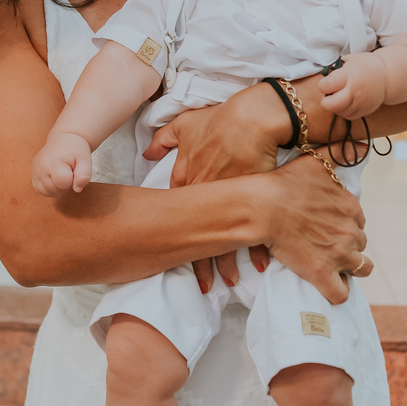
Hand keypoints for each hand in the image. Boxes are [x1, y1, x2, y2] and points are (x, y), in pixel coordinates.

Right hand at [31, 133, 92, 196]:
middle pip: (54, 190)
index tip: (73, 169)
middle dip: (64, 185)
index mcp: (54, 164)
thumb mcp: (85, 159)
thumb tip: (77, 189)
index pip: (64, 185)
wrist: (64, 138)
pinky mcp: (33, 172)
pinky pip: (39, 189)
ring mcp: (35, 170)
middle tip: (68, 171)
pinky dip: (48, 187)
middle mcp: (41, 168)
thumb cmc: (75, 148)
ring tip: (61, 175)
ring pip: (45, 192)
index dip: (72, 180)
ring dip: (56, 188)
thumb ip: (84, 175)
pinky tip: (54, 177)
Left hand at [143, 87, 286, 290]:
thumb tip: (147, 151)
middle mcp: (205, 195)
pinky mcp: (252, 201)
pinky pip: (253, 231)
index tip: (175, 253)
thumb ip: (165, 139)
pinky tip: (259, 265)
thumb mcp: (186, 124)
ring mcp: (229, 201)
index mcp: (188, 178)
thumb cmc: (219, 119)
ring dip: (226, 263)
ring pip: (225, 239)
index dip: (175, 236)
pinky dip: (257, 248)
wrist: (251, 119)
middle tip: (203, 285)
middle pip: (199, 236)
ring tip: (228, 282)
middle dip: (202, 263)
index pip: (177, 215)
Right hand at [256, 155, 370, 304]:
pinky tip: (328, 286)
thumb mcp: (316, 160)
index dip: (345, 224)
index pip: (359, 221)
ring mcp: (339, 255)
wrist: (262, 207)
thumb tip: (364, 143)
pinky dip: (337, 292)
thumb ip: (342, 151)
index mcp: (351, 207)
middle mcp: (351, 231)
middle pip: (359, 244)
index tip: (330, 226)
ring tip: (332, 266)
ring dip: (349, 269)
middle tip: (326, 245)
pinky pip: (340, 294)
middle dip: (347, 245)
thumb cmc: (285, 182)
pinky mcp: (322, 274)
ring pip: (360, 268)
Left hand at [321, 53, 389, 120]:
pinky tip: (347, 101)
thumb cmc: (364, 65)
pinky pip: (347, 116)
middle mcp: (355, 91)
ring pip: (339, 112)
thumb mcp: (348, 60)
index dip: (322, 85)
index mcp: (350, 75)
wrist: (386, 76)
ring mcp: (361, 103)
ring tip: (339, 95)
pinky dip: (343, 110)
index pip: (326, 86)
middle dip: (326, 100)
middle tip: (329, 93)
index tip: (326, 82)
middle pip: (332, 104)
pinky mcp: (364, 111)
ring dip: (334, 105)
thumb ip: (334, 70)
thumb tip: (322, 79)